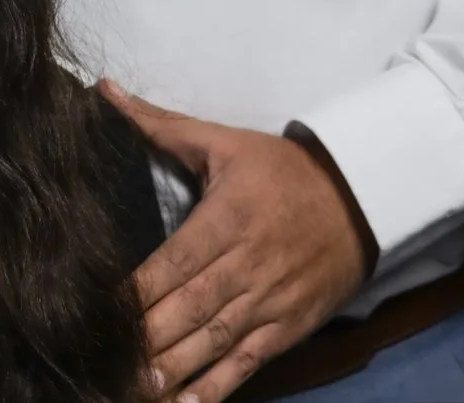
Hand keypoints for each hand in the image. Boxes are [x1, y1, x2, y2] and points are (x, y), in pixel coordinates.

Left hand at [102, 81, 367, 401]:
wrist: (362, 196)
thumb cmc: (281, 169)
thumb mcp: (222, 140)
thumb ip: (158, 124)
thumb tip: (105, 91)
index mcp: (227, 218)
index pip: (174, 261)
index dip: (138, 290)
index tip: (101, 310)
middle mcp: (247, 265)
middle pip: (190, 307)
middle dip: (149, 337)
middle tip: (108, 359)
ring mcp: (269, 301)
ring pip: (215, 340)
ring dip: (175, 367)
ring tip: (136, 388)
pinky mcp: (287, 327)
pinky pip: (247, 363)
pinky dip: (217, 387)